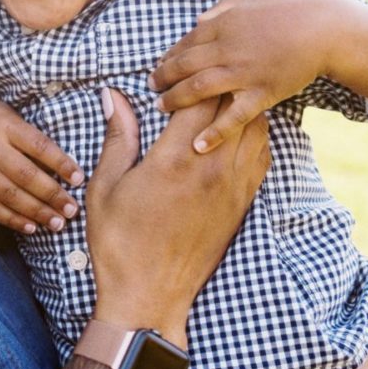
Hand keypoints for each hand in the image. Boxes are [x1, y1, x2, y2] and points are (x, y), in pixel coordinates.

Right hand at [0, 91, 82, 234]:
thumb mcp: (6, 114)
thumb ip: (29, 136)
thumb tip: (62, 164)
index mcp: (4, 125)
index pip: (38, 146)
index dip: (61, 163)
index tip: (79, 178)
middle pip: (26, 175)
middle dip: (53, 195)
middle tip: (73, 209)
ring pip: (10, 195)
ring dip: (37, 212)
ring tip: (58, 223)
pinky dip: (13, 219)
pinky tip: (31, 227)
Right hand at [87, 87, 269, 345]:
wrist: (149, 296)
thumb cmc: (119, 240)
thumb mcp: (105, 184)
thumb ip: (117, 136)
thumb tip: (114, 96)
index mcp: (174, 160)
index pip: (198, 100)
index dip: (190, 79)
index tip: (174, 72)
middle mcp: (211, 170)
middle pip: (232, 108)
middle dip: (217, 85)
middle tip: (198, 78)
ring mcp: (232, 189)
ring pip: (254, 130)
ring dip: (238, 108)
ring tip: (216, 100)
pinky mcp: (242, 205)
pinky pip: (261, 158)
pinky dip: (252, 135)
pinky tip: (232, 133)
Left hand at [150, 0, 329, 153]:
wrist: (323, 29)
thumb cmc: (288, 8)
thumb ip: (221, 9)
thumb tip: (199, 20)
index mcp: (221, 26)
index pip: (185, 43)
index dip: (169, 56)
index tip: (158, 64)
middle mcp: (226, 50)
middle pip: (184, 66)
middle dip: (163, 77)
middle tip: (150, 86)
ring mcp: (242, 73)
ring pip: (198, 89)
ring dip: (175, 99)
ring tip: (160, 106)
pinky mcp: (261, 94)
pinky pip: (233, 116)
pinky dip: (215, 132)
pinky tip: (198, 145)